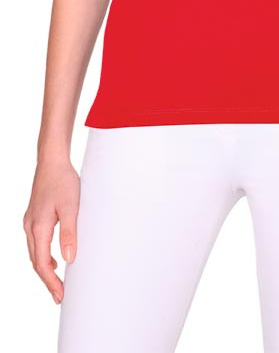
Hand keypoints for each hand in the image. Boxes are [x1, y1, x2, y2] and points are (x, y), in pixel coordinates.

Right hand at [23, 156, 80, 303]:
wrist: (52, 161)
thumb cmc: (63, 181)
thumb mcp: (71, 206)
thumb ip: (69, 232)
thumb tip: (68, 258)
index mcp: (38, 228)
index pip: (42, 264)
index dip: (50, 282)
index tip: (60, 296)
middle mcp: (30, 227)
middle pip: (36, 262)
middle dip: (47, 280)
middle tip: (60, 295)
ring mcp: (30, 221)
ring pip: (35, 253)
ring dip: (45, 268)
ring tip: (58, 282)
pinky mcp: (34, 216)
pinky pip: (36, 243)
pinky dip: (43, 255)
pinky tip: (54, 258)